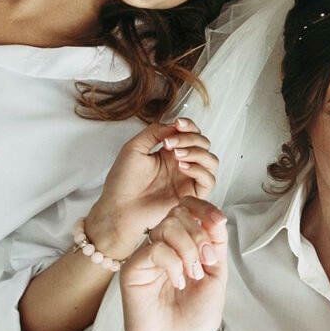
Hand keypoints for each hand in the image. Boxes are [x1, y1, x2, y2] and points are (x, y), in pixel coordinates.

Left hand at [83, 118, 218, 259]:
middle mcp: (182, 165)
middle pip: (204, 144)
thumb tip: (175, 125)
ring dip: (198, 153)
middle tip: (170, 143)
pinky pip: (209, 180)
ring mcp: (187, 180)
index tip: (178, 123)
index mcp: (169, 153)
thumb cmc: (122, 180)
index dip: (189, 126)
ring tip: (177, 155)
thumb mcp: (134, 147)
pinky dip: (200, 170)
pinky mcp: (191, 196)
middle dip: (190, 138)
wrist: (119, 207)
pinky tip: (183, 167)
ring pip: (211, 161)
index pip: (191, 134)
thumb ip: (155, 132)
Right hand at [120, 197, 228, 330]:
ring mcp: (146, 258)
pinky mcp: (133, 269)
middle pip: (178, 214)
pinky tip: (177, 282)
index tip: (218, 221)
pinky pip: (155, 248)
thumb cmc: (193, 320)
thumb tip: (216, 218)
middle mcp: (163, 248)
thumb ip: (215, 247)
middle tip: (206, 264)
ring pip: (166, 226)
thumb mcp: (216, 278)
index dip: (204, 209)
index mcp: (182, 247)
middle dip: (199, 234)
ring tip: (192, 275)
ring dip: (188, 249)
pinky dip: (173, 262)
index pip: (187, 211)